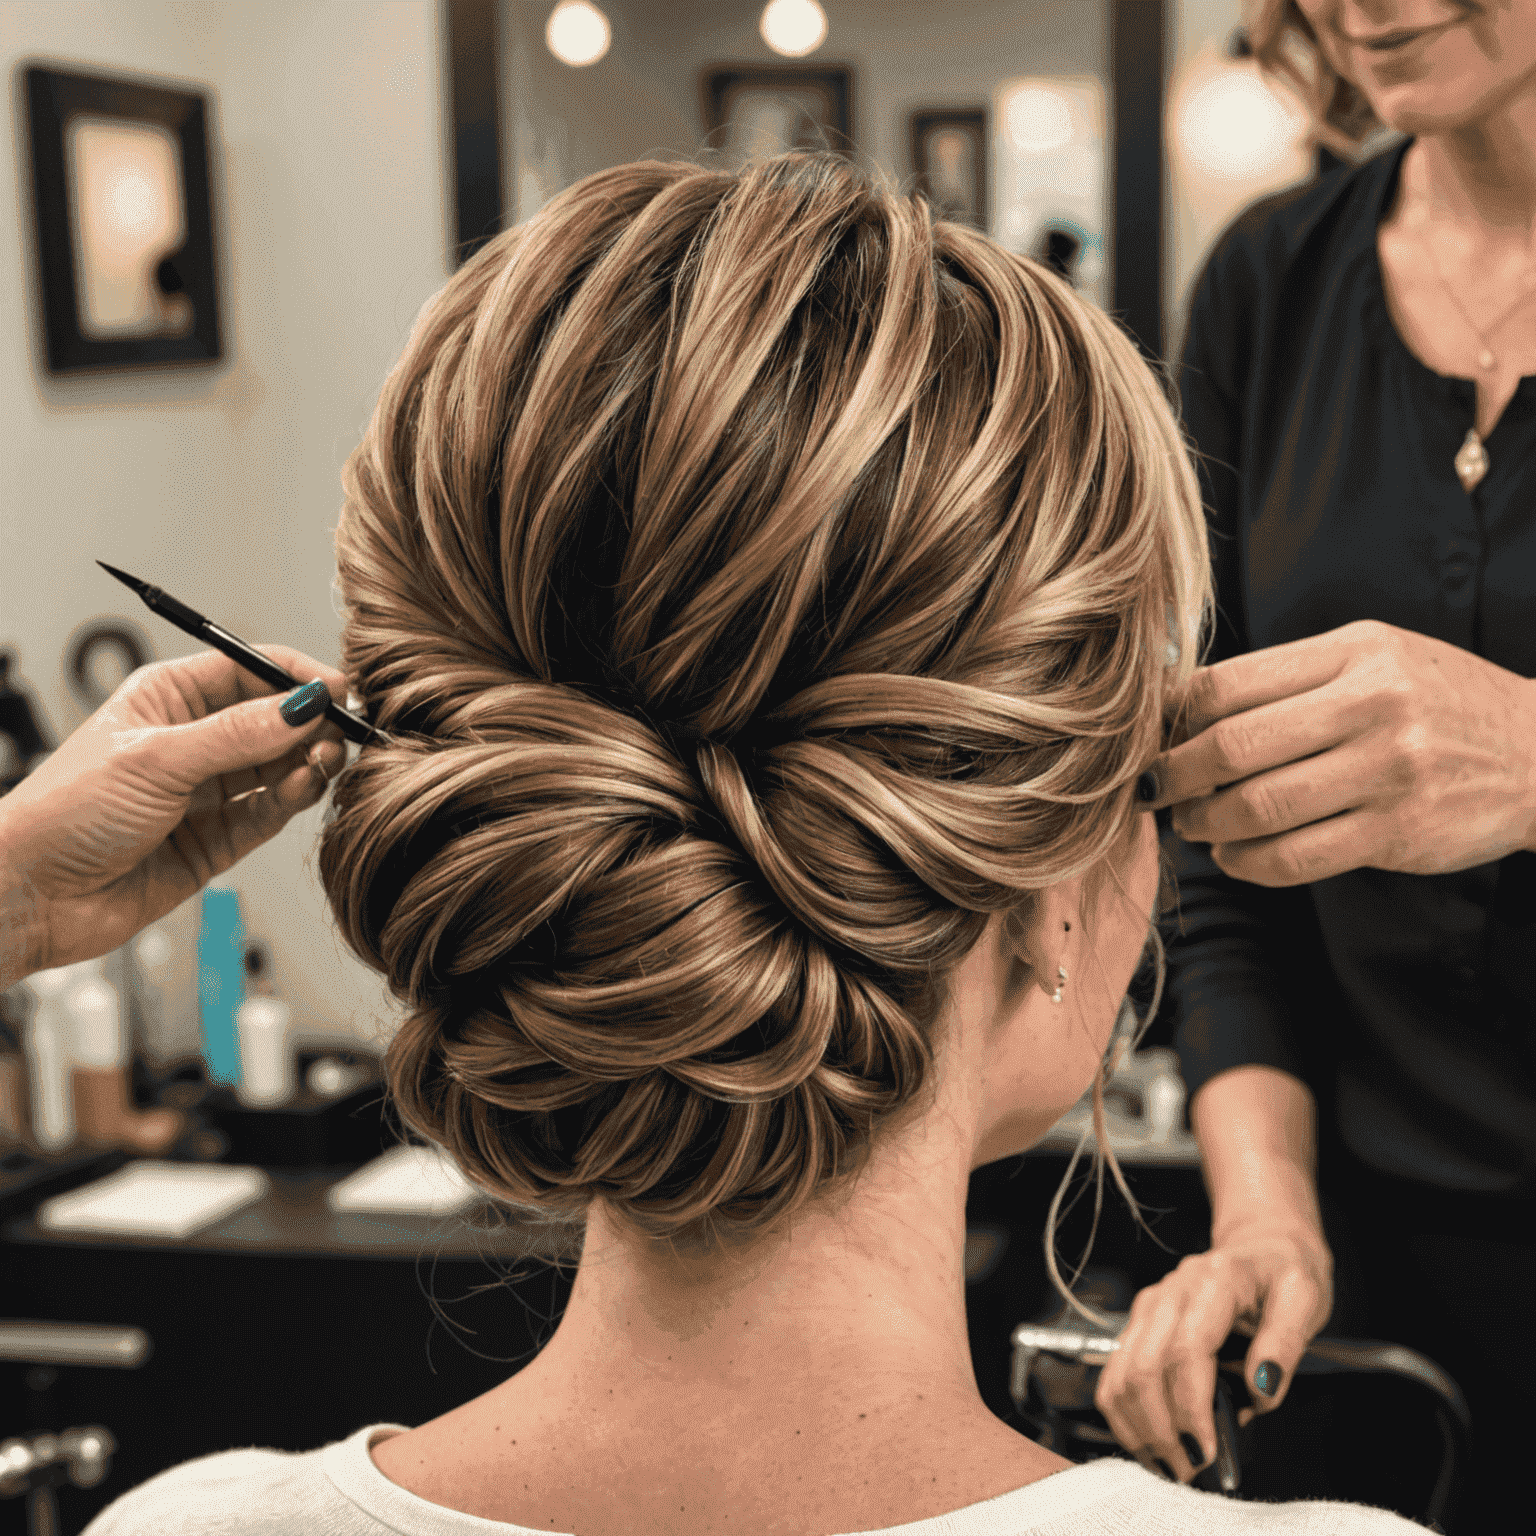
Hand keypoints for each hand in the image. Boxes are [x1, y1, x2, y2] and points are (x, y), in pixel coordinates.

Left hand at [0, 646, 346, 984]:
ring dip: (307, 763)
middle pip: (274, 719)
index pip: (248, 670)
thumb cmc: (64, 812)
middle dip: (310, 724)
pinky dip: (293, 799)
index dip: (295, 676)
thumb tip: (303, 706)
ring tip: (322, 763)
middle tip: (337, 734)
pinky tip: (302, 788)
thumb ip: (238, 735)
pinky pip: (271, 811)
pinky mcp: (220, 838)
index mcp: (169, 698)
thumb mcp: (157, 758)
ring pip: (280, 766)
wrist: (33, 894)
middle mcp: (194, 741)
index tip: (337, 689)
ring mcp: (208, 791)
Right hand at [1094, 1220, 1332, 1483]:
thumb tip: (1261, 1389)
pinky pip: (1115, 1374)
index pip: (1187, 1350)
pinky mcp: (1139, 1325)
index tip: (1208, 1452)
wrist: (1261, 1242)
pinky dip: (1125, 1415)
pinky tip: (1150, 1442)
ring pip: (1120, 1375)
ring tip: (1171, 1467)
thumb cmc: (1283, 1271)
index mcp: (1213, 1282)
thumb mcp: (1305, 1299)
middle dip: (1163, 1430)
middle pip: (1145, 1368)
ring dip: (1139, 1429)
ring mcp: (1149, 1309)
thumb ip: (1284, 1345)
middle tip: (1191, 1473)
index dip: (1192, 1408)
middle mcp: (1170, 1293)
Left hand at [1143, 619, 1535, 885]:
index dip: (1171, 719)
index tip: (1152, 739)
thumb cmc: (1436, 702)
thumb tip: (1181, 709)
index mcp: (1353, 653)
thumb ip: (1287, 678)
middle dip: (1174, 776)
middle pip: (1231, 747)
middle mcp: (1371, 706)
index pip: (1227, 684)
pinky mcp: (1399, 832)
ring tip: (1194, 824)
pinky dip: (1246, 863)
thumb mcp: (1371, 659)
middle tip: (1156, 791)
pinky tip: (1234, 855)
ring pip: (1257, 808)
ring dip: (1205, 824)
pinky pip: (1296, 857)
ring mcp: (1389, 772)